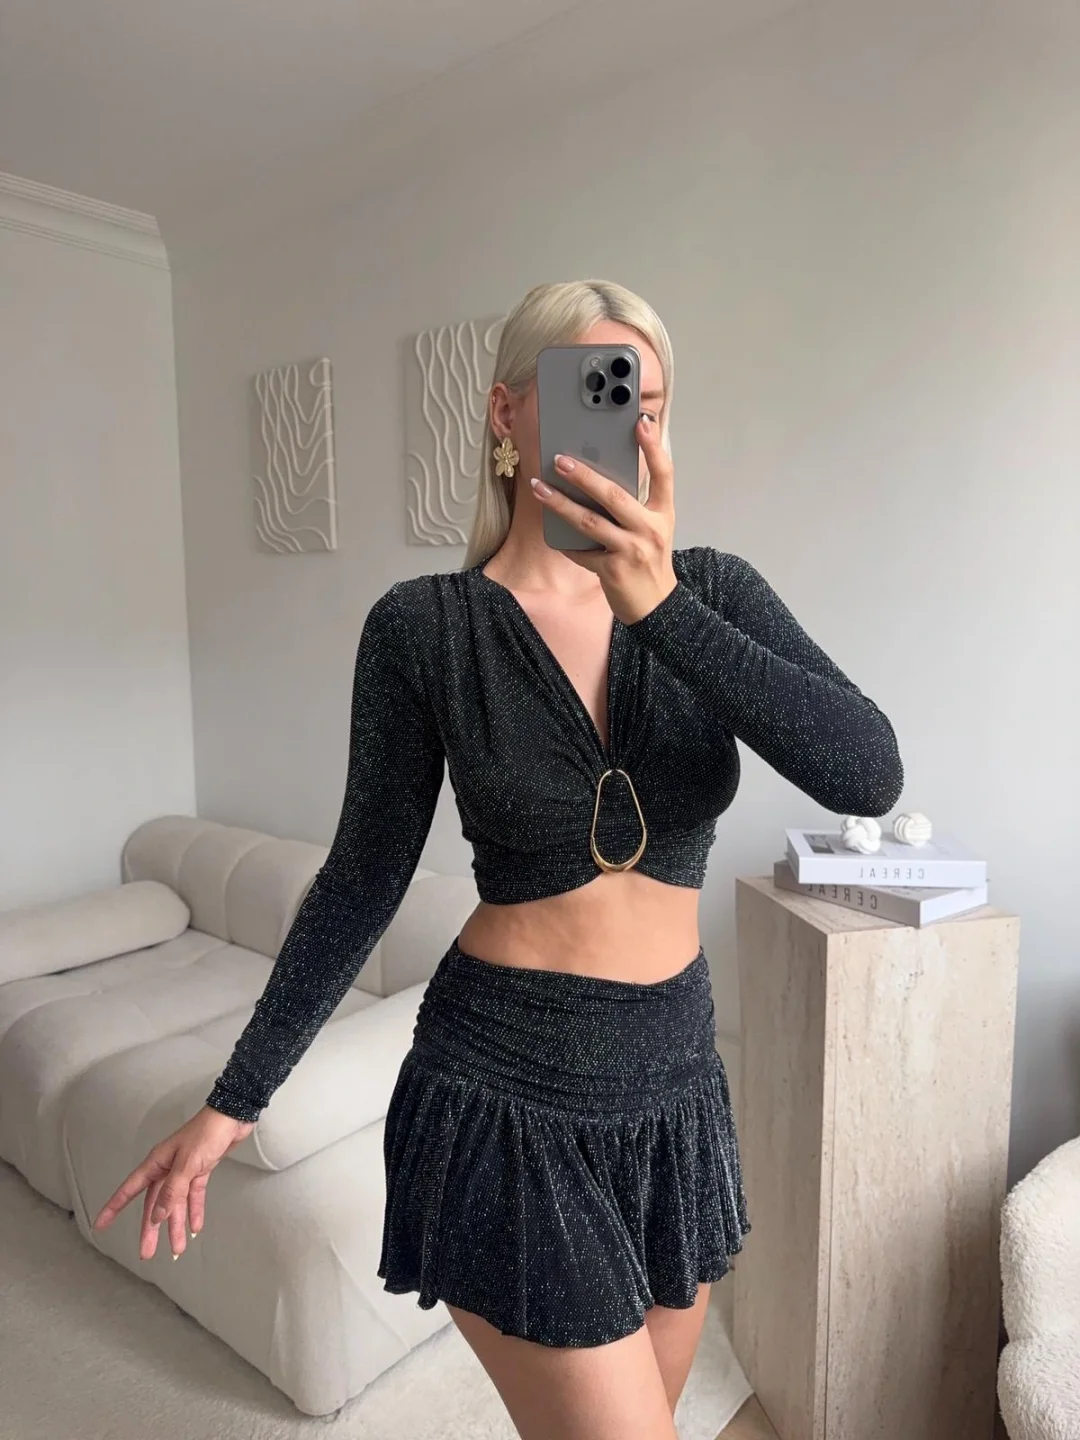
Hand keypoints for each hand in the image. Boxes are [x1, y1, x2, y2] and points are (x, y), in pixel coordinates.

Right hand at [91, 1106, 254, 1260]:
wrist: (232, 1116)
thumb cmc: (208, 1131)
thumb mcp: (187, 1162)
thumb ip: (173, 1190)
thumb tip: (158, 1215)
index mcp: (156, 1163)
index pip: (129, 1190)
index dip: (113, 1208)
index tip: (100, 1224)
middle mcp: (167, 1168)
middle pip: (154, 1204)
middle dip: (151, 1229)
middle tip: (147, 1252)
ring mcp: (183, 1170)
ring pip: (175, 1204)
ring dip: (176, 1226)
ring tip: (177, 1249)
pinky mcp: (200, 1170)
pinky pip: (193, 1196)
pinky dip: (194, 1212)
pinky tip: (195, 1227)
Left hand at [529, 412, 677, 624]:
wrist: (656, 607)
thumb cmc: (649, 561)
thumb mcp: (653, 528)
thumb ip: (634, 504)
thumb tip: (597, 476)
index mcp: (663, 513)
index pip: (664, 474)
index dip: (653, 447)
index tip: (641, 422)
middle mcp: (650, 529)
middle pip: (614, 496)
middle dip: (584, 476)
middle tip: (560, 460)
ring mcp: (632, 551)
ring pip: (589, 522)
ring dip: (560, 504)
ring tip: (539, 488)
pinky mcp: (613, 571)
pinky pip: (581, 551)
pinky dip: (564, 541)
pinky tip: (548, 528)